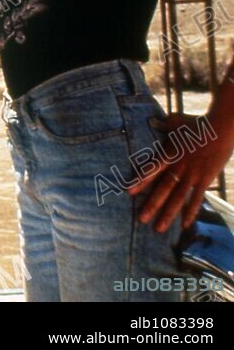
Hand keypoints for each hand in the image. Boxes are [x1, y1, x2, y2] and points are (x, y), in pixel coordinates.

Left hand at [128, 112, 233, 232]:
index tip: (128, 192)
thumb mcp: (175, 121)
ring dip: (168, 214)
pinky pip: (196, 198)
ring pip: (178, 198)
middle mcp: (179, 167)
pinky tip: (185, 224)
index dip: (140, 181)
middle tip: (141, 219)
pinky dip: (191, 211)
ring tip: (159, 228)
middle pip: (163, 189)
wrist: (221, 128)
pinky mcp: (205, 180)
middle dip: (152, 205)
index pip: (151, 170)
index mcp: (169, 154)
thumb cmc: (197, 123)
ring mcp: (192, 175)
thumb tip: (152, 121)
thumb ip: (162, 124)